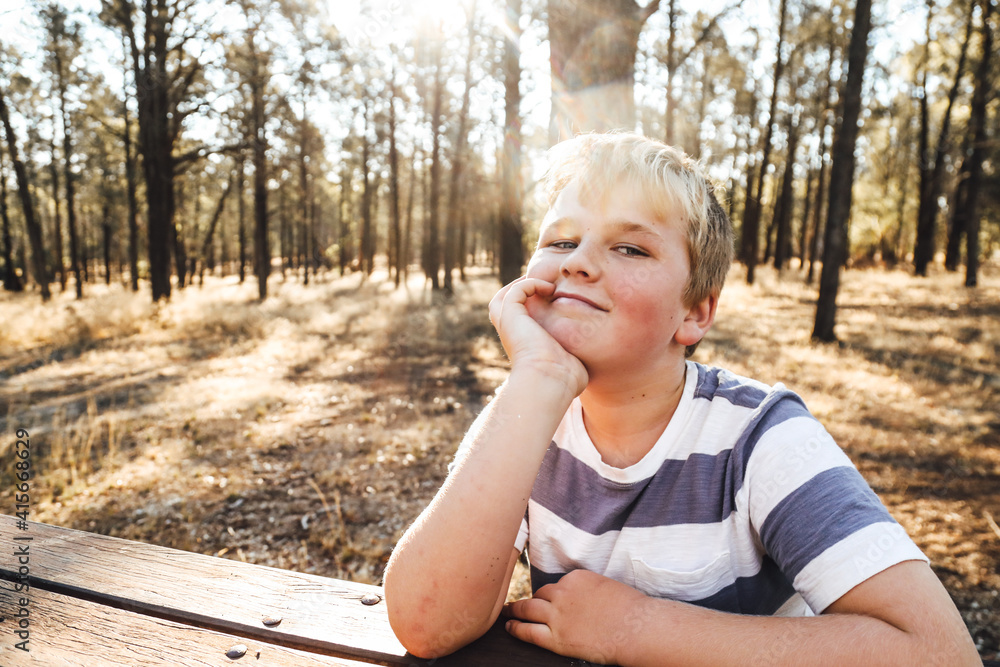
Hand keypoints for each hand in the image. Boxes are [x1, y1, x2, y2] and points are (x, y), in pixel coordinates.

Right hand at [489, 277, 587, 398]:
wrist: (549, 381)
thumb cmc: (565, 381)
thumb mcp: (572, 365)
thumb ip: (576, 358)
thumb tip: (588, 363)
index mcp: (523, 344)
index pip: (520, 322)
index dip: (534, 308)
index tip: (560, 300)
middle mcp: (512, 334)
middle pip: (504, 307)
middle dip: (523, 293)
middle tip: (548, 287)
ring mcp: (508, 324)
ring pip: (504, 296)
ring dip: (525, 285)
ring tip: (549, 285)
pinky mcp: (510, 315)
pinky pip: (517, 290)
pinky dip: (532, 283)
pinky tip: (550, 290)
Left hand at [503, 570, 647, 664]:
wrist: (636, 628)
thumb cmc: (631, 610)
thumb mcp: (607, 587)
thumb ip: (590, 590)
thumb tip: (585, 598)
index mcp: (576, 578)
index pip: (558, 584)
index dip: (556, 594)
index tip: (554, 600)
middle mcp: (563, 593)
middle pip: (540, 594)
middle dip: (532, 599)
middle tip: (520, 603)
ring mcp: (558, 615)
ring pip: (528, 608)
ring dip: (515, 610)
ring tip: (506, 611)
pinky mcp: (556, 638)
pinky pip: (528, 631)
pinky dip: (516, 627)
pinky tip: (508, 626)